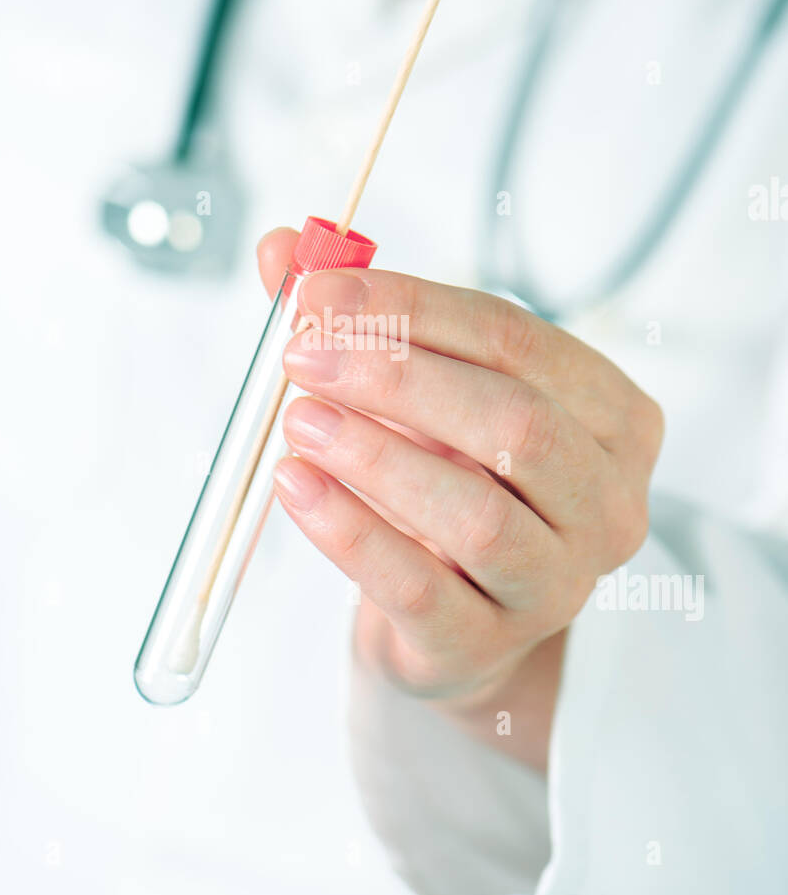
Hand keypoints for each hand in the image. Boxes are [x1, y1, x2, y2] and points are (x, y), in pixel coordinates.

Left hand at [257, 229, 663, 767]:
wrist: (456, 617)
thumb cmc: (451, 482)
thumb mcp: (423, 394)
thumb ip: (357, 320)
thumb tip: (283, 251)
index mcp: (611, 417)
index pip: (517, 341)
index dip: (413, 308)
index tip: (320, 291)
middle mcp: (606, 502)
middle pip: (516, 422)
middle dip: (398, 377)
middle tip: (304, 354)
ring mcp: (557, 583)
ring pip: (478, 513)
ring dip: (376, 455)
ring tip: (299, 419)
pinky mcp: (487, 644)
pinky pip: (421, 588)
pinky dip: (351, 533)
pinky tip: (297, 486)